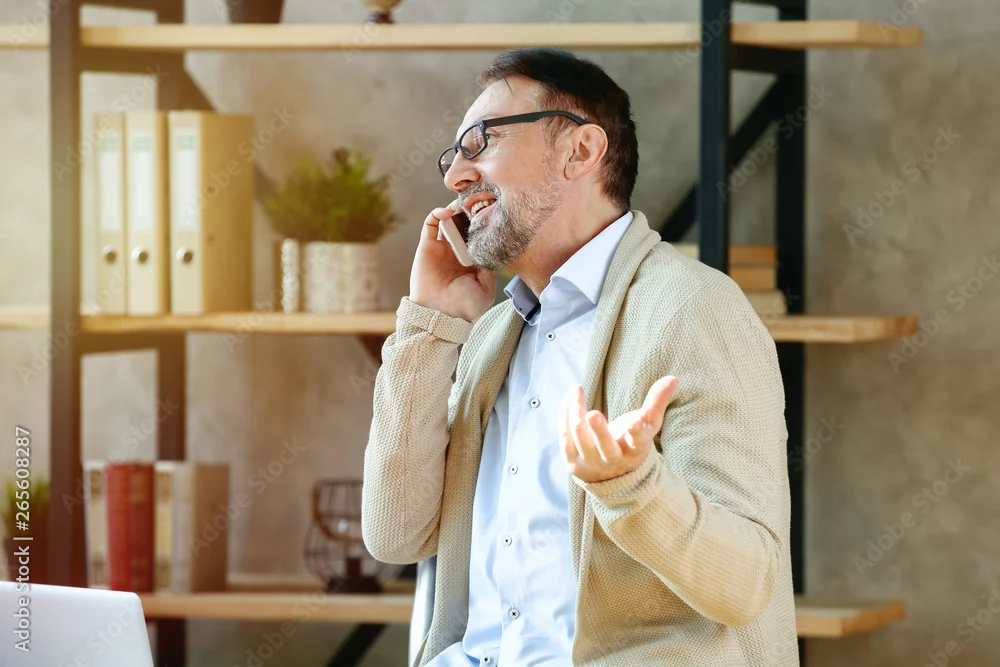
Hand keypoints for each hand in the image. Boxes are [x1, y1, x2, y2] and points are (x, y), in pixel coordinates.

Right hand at [408, 200, 495, 322]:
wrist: (439, 314)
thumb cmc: (464, 306)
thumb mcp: (486, 288)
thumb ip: (491, 267)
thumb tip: (495, 246)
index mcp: (473, 260)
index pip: (480, 234)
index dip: (484, 221)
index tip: (492, 211)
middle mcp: (458, 251)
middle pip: (465, 223)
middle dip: (472, 211)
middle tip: (479, 201)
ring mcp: (443, 247)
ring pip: (450, 219)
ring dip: (456, 208)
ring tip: (464, 204)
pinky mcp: (428, 245)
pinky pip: (431, 223)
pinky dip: (438, 213)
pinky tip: (447, 212)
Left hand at [559, 376, 678, 483]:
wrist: (611, 475)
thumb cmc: (632, 441)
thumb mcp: (648, 425)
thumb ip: (657, 402)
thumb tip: (673, 378)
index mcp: (635, 450)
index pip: (638, 442)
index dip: (636, 433)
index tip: (633, 424)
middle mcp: (613, 460)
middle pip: (606, 447)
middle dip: (599, 431)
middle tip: (593, 414)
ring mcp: (591, 463)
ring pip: (580, 437)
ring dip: (576, 411)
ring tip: (577, 390)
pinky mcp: (573, 462)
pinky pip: (565, 438)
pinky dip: (565, 416)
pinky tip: (568, 400)